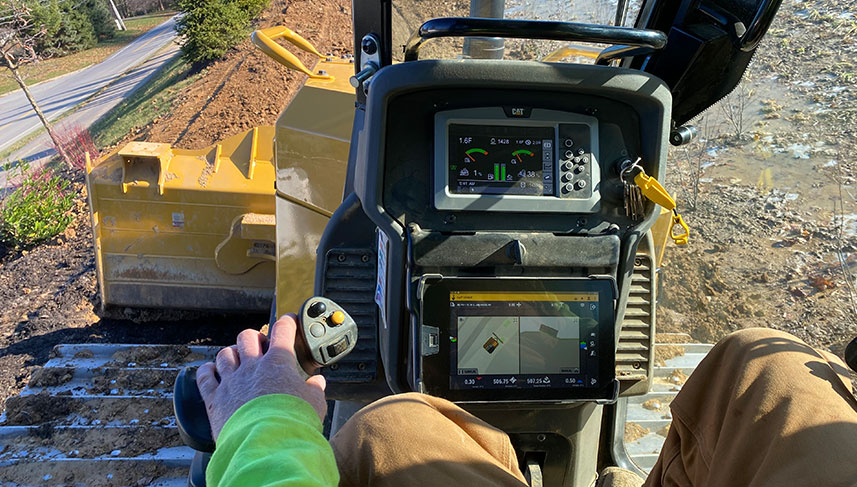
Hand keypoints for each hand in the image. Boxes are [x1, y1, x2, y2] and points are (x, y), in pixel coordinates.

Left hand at [196, 314, 327, 440]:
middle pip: (248, 337)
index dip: (287, 322)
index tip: (289, 321)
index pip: (283, 331)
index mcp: (278, 363)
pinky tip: (210, 371)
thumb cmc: (292, 423)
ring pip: (225, 354)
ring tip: (236, 359)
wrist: (266, 444)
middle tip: (259, 346)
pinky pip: (204, 376)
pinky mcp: (215, 397)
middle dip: (254, 338)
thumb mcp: (315, 403)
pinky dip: (206, 371)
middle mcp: (252, 366)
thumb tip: (318, 383)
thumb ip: (315, 389)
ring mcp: (231, 380)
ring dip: (231, 354)